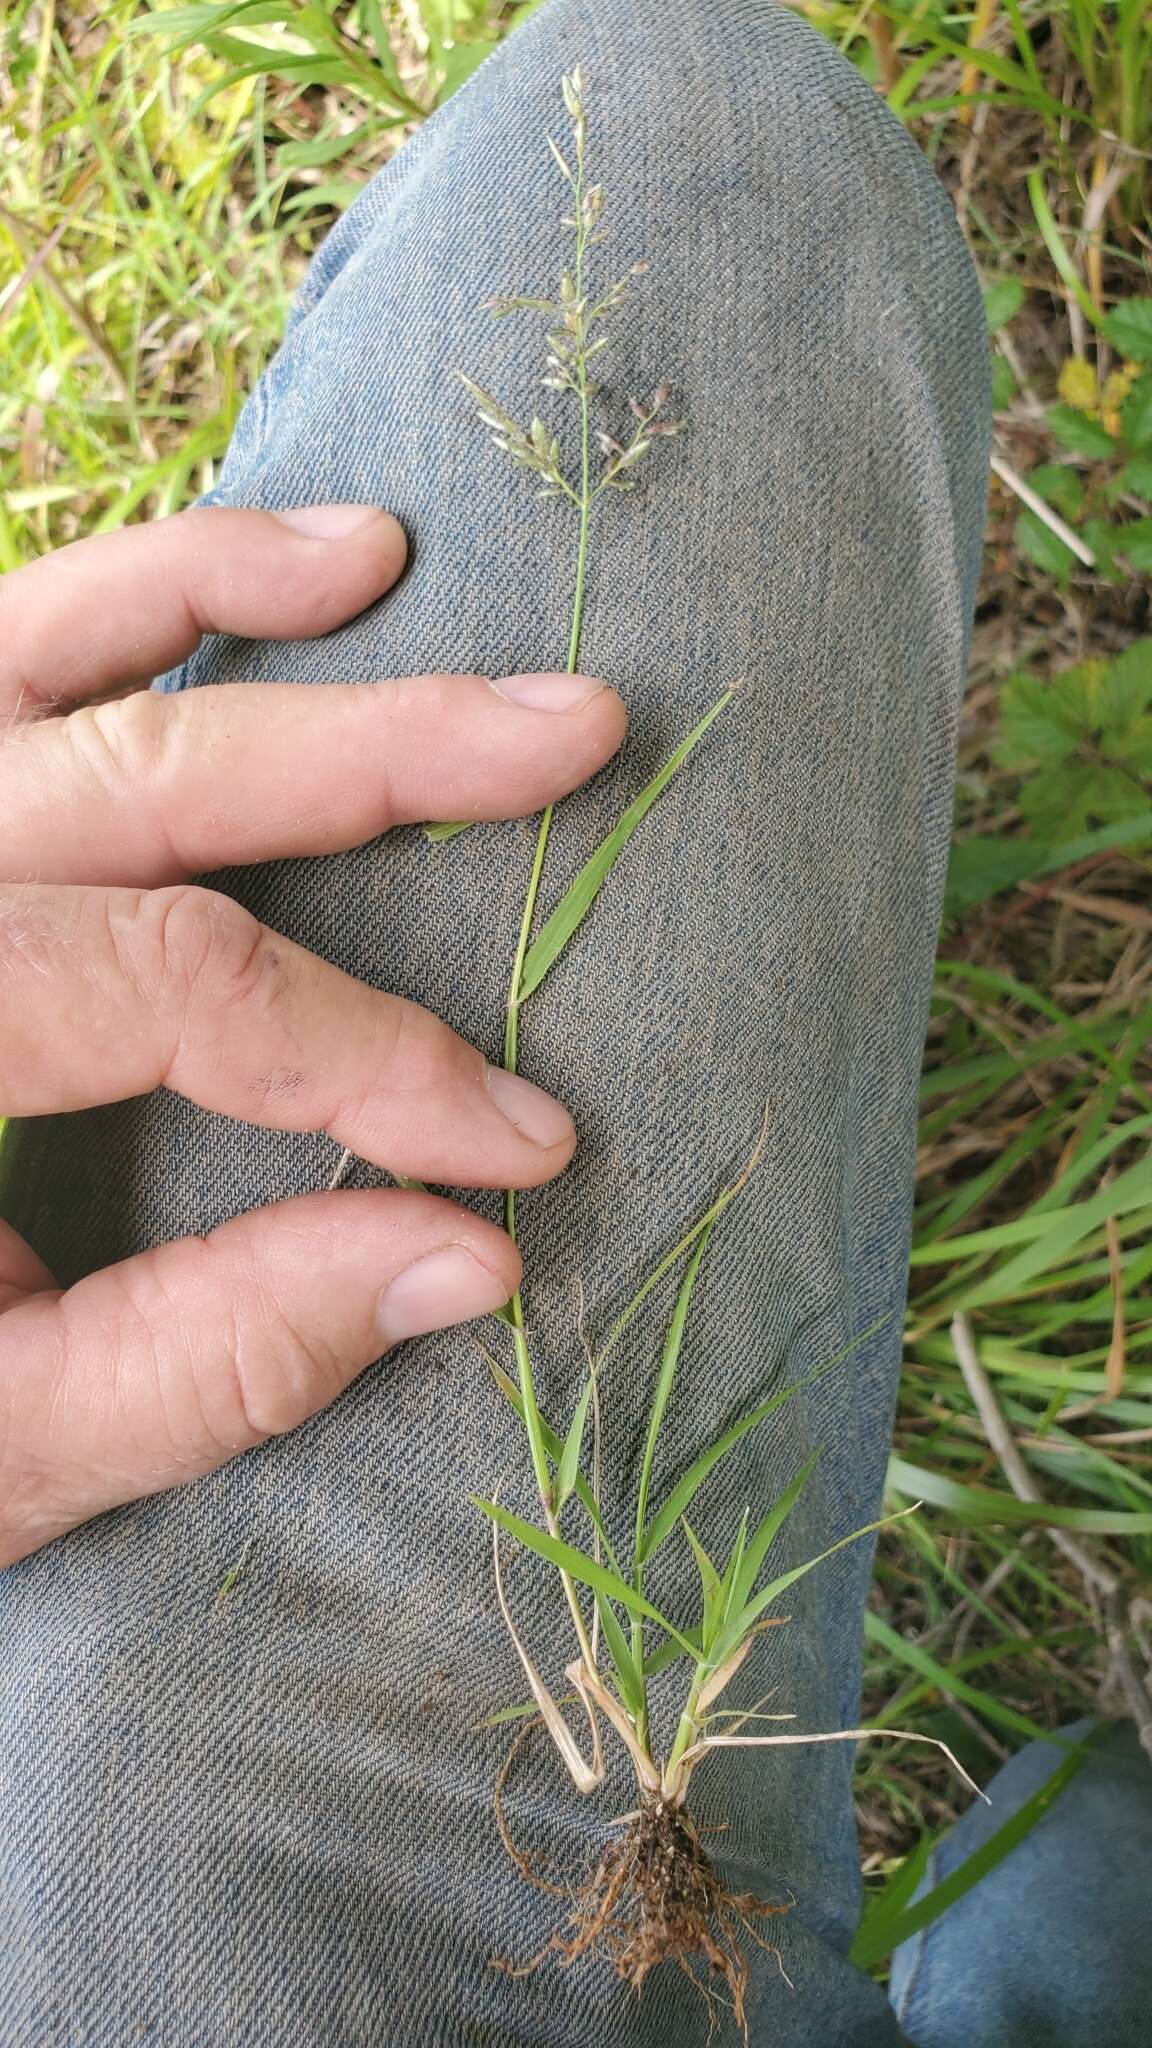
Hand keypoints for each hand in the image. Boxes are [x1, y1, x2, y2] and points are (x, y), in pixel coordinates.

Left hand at [0, 503, 625, 1565]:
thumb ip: (208, 1358)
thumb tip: (467, 1257)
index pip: (165, 984)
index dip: (366, 1062)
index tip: (517, 1148)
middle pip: (129, 775)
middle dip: (376, 758)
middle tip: (570, 731)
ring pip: (33, 660)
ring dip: (217, 594)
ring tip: (385, 555)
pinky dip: (110, 608)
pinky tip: (240, 578)